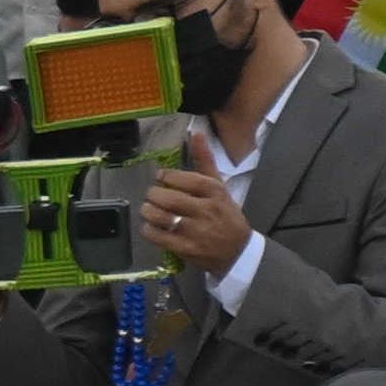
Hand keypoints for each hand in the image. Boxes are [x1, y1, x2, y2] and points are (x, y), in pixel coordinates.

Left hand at [140, 159, 253, 279]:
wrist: (237, 251)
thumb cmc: (226, 215)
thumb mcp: (220, 187)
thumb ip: (205, 161)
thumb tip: (197, 133)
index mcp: (215, 192)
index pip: (185, 179)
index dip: (166, 177)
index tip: (161, 177)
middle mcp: (205, 210)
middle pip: (168, 198)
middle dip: (153, 195)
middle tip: (152, 195)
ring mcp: (195, 231)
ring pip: (160, 216)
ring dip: (148, 211)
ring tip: (149, 209)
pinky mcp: (185, 248)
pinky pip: (158, 235)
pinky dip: (149, 229)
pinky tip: (151, 226)